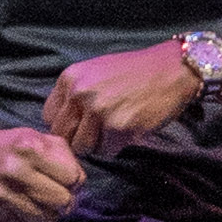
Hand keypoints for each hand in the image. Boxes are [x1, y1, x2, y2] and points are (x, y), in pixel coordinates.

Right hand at [0, 125, 85, 221]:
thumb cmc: (14, 147)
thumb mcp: (42, 139)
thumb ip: (67, 159)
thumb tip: (78, 187)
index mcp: (28, 147)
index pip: (72, 178)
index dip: (74, 180)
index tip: (66, 179)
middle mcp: (12, 170)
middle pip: (63, 202)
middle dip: (65, 200)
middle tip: (58, 196)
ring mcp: (0, 195)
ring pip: (47, 220)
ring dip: (50, 214)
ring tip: (41, 202)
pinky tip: (27, 208)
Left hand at [42, 43, 200, 157]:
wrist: (172, 70)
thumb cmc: (136, 72)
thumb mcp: (95, 71)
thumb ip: (75, 94)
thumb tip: (62, 126)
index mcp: (70, 78)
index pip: (48, 117)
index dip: (64, 126)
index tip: (79, 125)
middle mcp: (80, 93)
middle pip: (63, 136)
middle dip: (78, 139)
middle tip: (97, 133)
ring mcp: (98, 111)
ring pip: (82, 147)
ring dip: (97, 145)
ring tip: (114, 131)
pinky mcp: (118, 127)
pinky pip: (106, 152)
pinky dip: (116, 147)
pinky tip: (128, 131)